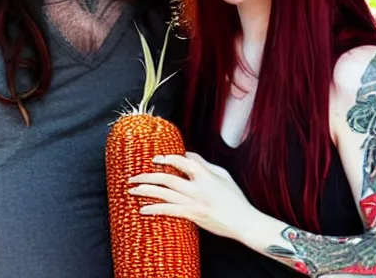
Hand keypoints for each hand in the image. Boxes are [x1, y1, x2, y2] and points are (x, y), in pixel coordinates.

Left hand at [128, 152, 254, 242]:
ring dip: (146, 192)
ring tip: (132, 190)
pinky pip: (169, 211)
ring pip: (164, 194)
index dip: (167, 159)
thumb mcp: (222, 174)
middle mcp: (197, 188)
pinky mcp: (192, 216)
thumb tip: (187, 154)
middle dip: (147, 177)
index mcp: (205, 175)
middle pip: (167, 179)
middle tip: (133, 177)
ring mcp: (194, 203)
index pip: (182, 161)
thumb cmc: (235, 198)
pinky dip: (155, 209)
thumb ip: (203, 163)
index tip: (155, 159)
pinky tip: (143, 209)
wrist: (243, 222)